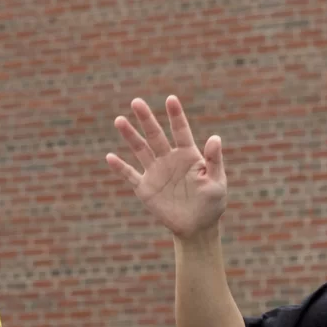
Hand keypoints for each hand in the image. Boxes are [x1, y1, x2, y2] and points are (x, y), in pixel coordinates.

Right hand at [106, 96, 227, 240]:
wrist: (197, 227)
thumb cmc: (212, 203)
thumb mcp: (217, 182)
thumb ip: (215, 160)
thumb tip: (215, 137)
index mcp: (188, 155)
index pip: (181, 131)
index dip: (176, 116)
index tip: (171, 99)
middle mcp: (169, 159)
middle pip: (155, 135)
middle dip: (146, 119)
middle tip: (137, 102)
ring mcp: (156, 172)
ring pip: (140, 150)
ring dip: (130, 136)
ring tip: (119, 120)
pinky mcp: (145, 188)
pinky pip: (130, 175)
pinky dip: (120, 167)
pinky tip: (110, 157)